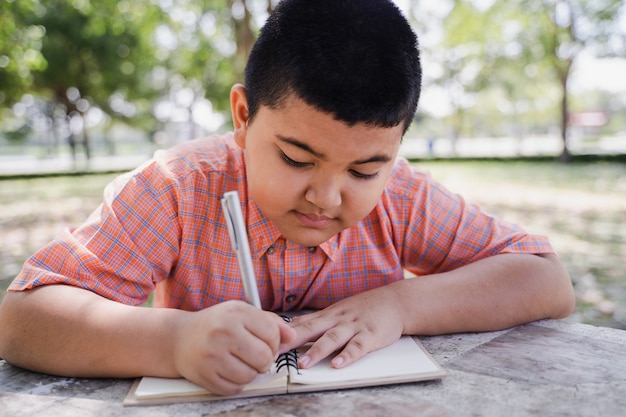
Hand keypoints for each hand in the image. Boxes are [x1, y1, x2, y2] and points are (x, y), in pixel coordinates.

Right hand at [173, 300, 295, 395]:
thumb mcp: (242, 313)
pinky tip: (229, 370)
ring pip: (250, 376)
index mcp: (236, 313)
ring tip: (241, 362)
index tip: (266, 343)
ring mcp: (212, 354)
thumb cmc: (216, 324)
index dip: (275, 342)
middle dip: (266, 360)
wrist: (179, 338)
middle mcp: (223, 332)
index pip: (272, 333)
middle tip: (256, 356)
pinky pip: (234, 388)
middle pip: (264, 357)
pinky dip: (236, 383)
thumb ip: (270, 322)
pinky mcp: (204, 374)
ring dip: (251, 372)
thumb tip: (292, 336)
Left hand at [283, 285, 404, 369]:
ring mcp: (354, 326)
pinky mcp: (370, 335)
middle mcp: (337, 319)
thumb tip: (291, 330)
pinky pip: (358, 346)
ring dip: (317, 351)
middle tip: (276, 352)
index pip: (301, 323)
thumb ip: (317, 322)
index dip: (283, 333)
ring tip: (304, 364)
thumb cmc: (364, 308)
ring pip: (333, 338)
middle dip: (292, 341)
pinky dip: (347, 356)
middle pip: (311, 329)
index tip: (266, 341)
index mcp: (328, 315)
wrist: (394, 301)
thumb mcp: (337, 311)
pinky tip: (338, 364)